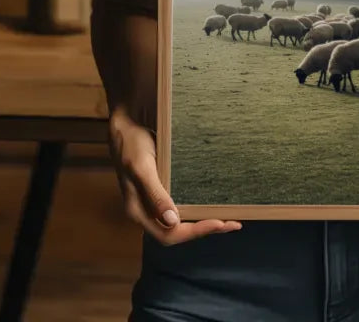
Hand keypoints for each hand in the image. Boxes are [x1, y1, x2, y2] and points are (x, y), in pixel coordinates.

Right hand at [108, 106, 241, 245]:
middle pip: (177, 232)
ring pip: (179, 222)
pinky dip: (196, 210)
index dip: (195, 231)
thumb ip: (155, 195)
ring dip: (203, 222)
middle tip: (234, 224)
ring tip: (228, 219)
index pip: (169, 235)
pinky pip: (179, 207)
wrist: (124, 124)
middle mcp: (146, 211)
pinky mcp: (159, 190)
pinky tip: (210, 205)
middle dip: (204, 229)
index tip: (219, 223)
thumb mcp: (142, 167)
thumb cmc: (131, 144)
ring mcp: (152, 202)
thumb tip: (173, 221)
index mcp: (138, 211)